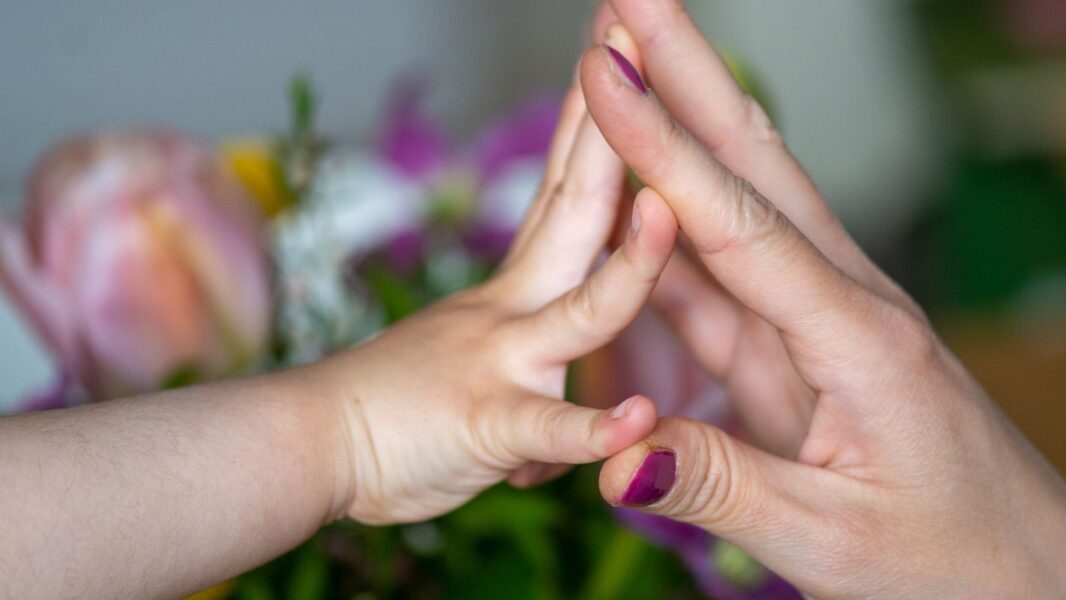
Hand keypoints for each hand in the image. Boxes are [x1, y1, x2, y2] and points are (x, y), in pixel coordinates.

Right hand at [311, 23, 677, 524]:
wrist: (300, 445)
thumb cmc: (388, 410)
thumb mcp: (463, 360)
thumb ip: (521, 357)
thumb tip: (554, 383)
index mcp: (518, 288)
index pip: (564, 187)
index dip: (594, 120)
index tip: (617, 51)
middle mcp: (515, 307)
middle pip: (577, 206)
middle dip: (612, 124)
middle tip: (630, 34)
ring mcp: (504, 363)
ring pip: (585, 311)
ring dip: (633, 263)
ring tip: (668, 210)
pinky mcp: (487, 428)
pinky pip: (545, 426)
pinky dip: (592, 427)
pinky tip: (638, 417)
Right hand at [578, 1, 1065, 596]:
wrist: (1022, 573)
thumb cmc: (947, 557)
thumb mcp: (830, 540)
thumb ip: (720, 487)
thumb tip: (613, 455)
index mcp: (859, 340)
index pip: (740, 227)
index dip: (663, 151)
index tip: (603, 78)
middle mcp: (845, 304)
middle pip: (754, 170)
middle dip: (688, 76)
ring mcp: (822, 319)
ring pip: (739, 204)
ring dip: (683, 124)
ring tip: (626, 60)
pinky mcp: (803, 346)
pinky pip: (726, 273)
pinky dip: (674, 219)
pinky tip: (641, 181)